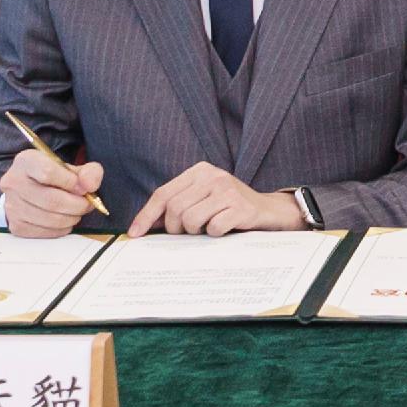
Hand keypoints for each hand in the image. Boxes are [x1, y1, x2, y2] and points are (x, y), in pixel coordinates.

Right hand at [1, 142, 103, 238]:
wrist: (29, 189)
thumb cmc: (52, 177)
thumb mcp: (70, 167)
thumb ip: (88, 172)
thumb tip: (90, 186)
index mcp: (26, 161)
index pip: (48, 173)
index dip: (71, 182)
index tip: (84, 188)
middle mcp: (13, 182)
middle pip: (51, 200)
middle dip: (77, 205)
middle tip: (87, 204)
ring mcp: (12, 205)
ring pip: (49, 219)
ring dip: (71, 218)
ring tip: (77, 212)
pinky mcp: (16, 225)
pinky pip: (45, 232)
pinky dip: (61, 229)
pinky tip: (64, 220)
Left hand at [128, 163, 306, 235]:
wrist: (270, 211)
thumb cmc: (230, 208)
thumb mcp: (203, 199)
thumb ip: (177, 206)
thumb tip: (145, 225)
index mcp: (199, 171)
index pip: (163, 194)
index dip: (147, 215)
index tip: (136, 234)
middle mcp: (212, 176)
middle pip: (174, 209)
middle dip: (176, 228)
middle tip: (190, 232)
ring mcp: (227, 190)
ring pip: (190, 220)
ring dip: (196, 232)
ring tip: (209, 227)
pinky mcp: (240, 206)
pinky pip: (212, 228)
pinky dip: (215, 234)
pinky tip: (225, 229)